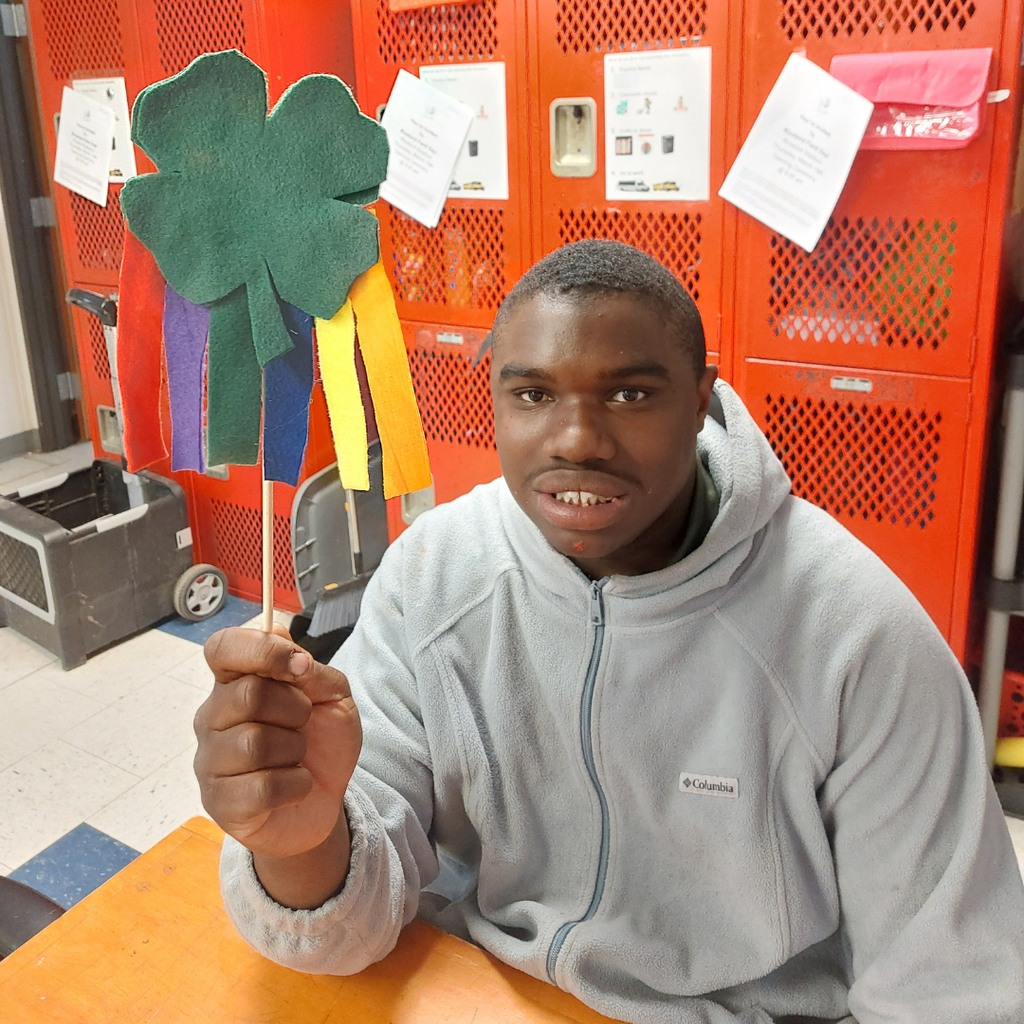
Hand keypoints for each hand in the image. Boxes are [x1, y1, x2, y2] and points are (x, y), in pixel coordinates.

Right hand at [194, 625, 361, 861]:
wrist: (326, 801)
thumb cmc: (322, 742)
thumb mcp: (334, 697)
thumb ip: (311, 668)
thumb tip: (284, 645)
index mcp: (235, 682)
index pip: (222, 648)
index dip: (259, 649)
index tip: (298, 665)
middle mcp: (212, 717)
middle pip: (248, 694)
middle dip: (294, 708)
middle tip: (304, 723)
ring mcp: (210, 761)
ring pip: (253, 742)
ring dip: (295, 749)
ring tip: (297, 757)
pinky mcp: (219, 803)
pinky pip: (261, 787)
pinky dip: (294, 785)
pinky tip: (294, 785)